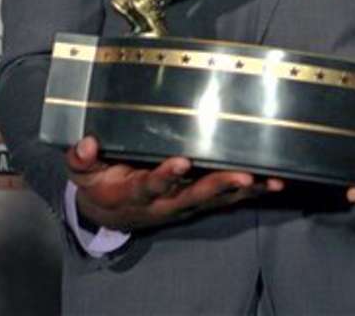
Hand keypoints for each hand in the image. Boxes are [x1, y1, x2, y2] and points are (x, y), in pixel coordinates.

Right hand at [66, 136, 283, 231]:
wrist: (109, 212)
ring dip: (243, 190)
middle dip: (219, 185)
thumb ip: (81, 158)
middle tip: (242, 176)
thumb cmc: (99, 182)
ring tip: (271, 181)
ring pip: (216, 199)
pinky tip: (274, 183)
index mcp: (134, 193)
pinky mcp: (197, 201)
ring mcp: (183, 204)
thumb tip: (85, 142)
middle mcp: (163, 202)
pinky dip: (251, 192)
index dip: (165, 175)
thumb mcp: (82, 172)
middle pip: (194, 195)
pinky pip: (226, 199)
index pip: (150, 185)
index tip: (181, 162)